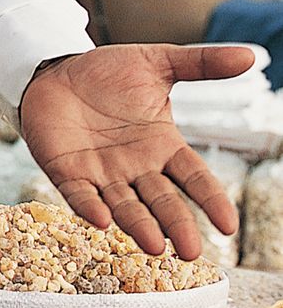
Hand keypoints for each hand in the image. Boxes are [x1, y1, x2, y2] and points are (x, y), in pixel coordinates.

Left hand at [19, 44, 254, 260]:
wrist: (56, 71)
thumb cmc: (108, 72)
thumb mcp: (158, 63)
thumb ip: (201, 64)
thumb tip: (250, 55)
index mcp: (163, 146)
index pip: (194, 177)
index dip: (210, 199)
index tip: (228, 225)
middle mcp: (135, 167)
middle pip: (162, 202)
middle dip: (177, 225)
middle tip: (192, 252)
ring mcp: (101, 173)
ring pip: (125, 206)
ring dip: (139, 226)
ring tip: (156, 246)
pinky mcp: (67, 173)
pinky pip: (80, 195)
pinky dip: (90, 207)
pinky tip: (102, 220)